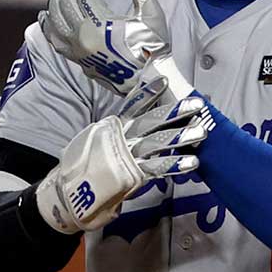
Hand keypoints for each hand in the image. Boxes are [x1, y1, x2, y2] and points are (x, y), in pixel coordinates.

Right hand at [35, 76, 206, 232]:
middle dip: (176, 111)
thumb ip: (117, 132)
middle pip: (153, 120)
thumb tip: (132, 123)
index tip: (164, 80)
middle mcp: (122, 137)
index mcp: (115, 127)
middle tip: (197, 104)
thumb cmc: (87, 165)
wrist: (70, 190)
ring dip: (182, 137)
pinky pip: (158, 167)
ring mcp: (128, 155)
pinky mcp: (132, 174)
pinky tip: (193, 162)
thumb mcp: (98, 140)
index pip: (133, 105)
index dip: (148, 92)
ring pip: (159, 142)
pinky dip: (176, 164)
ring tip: (202, 132)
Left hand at [38, 0, 169, 95]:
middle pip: (66, 5)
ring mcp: (78, 51)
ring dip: (52, 3)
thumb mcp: (151, 16)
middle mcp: (84, 38)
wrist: (149, 82)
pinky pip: (55, 42)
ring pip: (55, 23)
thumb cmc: (152, 48)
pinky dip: (47, 28)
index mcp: (100, 25)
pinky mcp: (78, 61)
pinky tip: (45, 18)